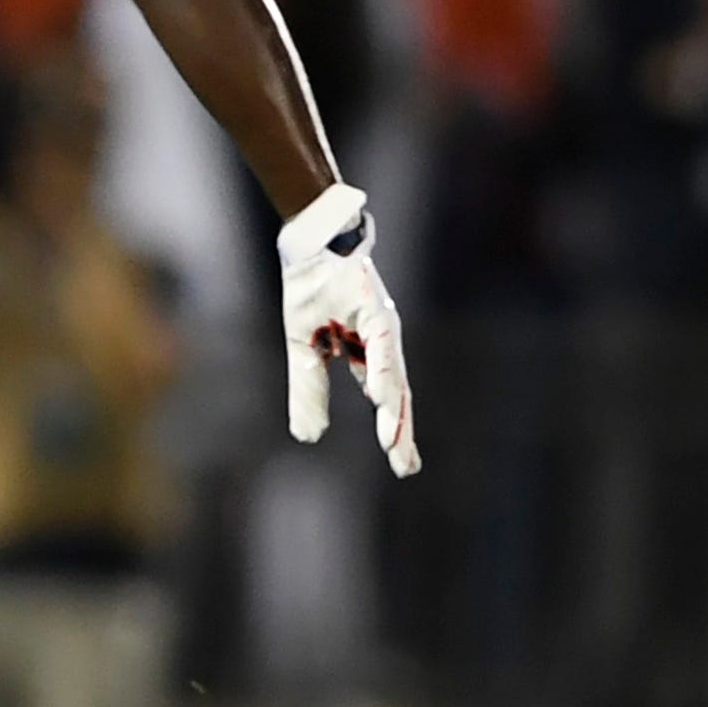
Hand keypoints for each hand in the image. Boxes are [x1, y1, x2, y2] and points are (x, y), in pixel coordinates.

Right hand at [276, 183, 419, 476]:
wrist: (310, 239)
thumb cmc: (311, 285)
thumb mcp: (302, 344)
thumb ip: (308, 389)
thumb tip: (309, 437)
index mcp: (367, 347)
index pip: (384, 394)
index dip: (393, 426)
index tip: (400, 460)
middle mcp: (383, 338)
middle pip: (397, 392)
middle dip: (400, 430)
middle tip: (406, 467)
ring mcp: (381, 323)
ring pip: (392, 375)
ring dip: (393, 411)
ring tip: (394, 444)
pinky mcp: (373, 308)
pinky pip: (380, 349)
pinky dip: (381, 375)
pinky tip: (382, 400)